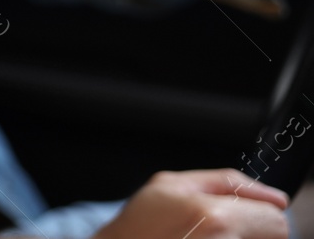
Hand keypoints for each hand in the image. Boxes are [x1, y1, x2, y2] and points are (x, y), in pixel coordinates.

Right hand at [94, 170, 288, 238]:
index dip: (262, 214)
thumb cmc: (138, 225)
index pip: (274, 219)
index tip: (249, 215)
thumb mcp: (171, 182)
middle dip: (255, 229)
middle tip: (223, 227)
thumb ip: (225, 181)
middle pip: (273, 236)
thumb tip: (273, 196)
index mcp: (214, 217)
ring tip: (208, 236)